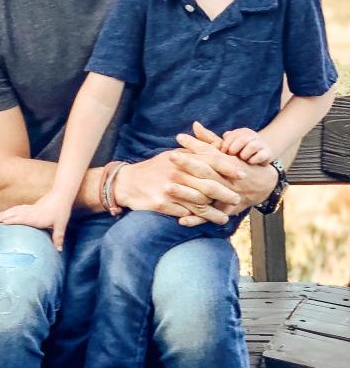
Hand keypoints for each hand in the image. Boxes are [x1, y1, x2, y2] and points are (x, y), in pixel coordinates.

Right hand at [0, 191, 72, 249]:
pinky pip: (18, 208)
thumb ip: (58, 237)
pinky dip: (11, 210)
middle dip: (2, 217)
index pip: (21, 219)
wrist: (62, 195)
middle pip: (14, 214)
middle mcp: (31, 213)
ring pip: (14, 210)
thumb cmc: (61, 210)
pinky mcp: (32, 206)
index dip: (10, 221)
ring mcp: (31, 209)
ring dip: (4, 213)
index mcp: (36, 218)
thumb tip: (58, 250)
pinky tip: (8, 212)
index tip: (0, 223)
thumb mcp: (61, 225)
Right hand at [114, 147, 240, 224]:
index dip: (228, 168)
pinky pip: (184, 213)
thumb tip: (219, 146)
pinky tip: (203, 222)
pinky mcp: (162, 204)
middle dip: (226, 194)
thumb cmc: (154, 168)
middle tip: (237, 199)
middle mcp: (177, 173)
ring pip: (199, 203)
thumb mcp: (173, 154)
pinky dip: (195, 218)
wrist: (127, 182)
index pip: (211, 161)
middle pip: (209, 185)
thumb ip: (195, 151)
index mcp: (181, 159)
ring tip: (224, 217)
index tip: (242, 174)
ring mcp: (169, 189)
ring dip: (214, 212)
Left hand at [176, 121, 276, 214]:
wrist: (264, 185)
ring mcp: (225, 196)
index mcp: (227, 164)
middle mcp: (226, 180)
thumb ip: (209, 140)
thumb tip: (194, 125)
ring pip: (206, 194)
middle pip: (206, 171)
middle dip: (188, 164)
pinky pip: (209, 217)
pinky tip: (181, 221)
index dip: (195, 145)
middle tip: (170, 156)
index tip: (178, 137)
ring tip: (168, 187)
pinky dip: (196, 220)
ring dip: (187, 192)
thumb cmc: (240, 165)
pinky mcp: (223, 211)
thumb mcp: (227, 152)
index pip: (210, 153)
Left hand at [220, 127, 272, 164]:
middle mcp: (253, 136)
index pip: (232, 135)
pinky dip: (253, 160)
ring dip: (244, 154)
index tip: (222, 152)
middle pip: (242, 139)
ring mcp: (261, 144)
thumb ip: (224, 143)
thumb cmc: (241, 152)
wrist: (262, 155)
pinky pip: (261, 156)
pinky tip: (250, 162)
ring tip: (242, 158)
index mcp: (243, 132)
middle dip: (234, 149)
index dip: (225, 144)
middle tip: (231, 156)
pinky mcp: (268, 153)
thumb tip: (216, 144)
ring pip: (252, 146)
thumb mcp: (232, 146)